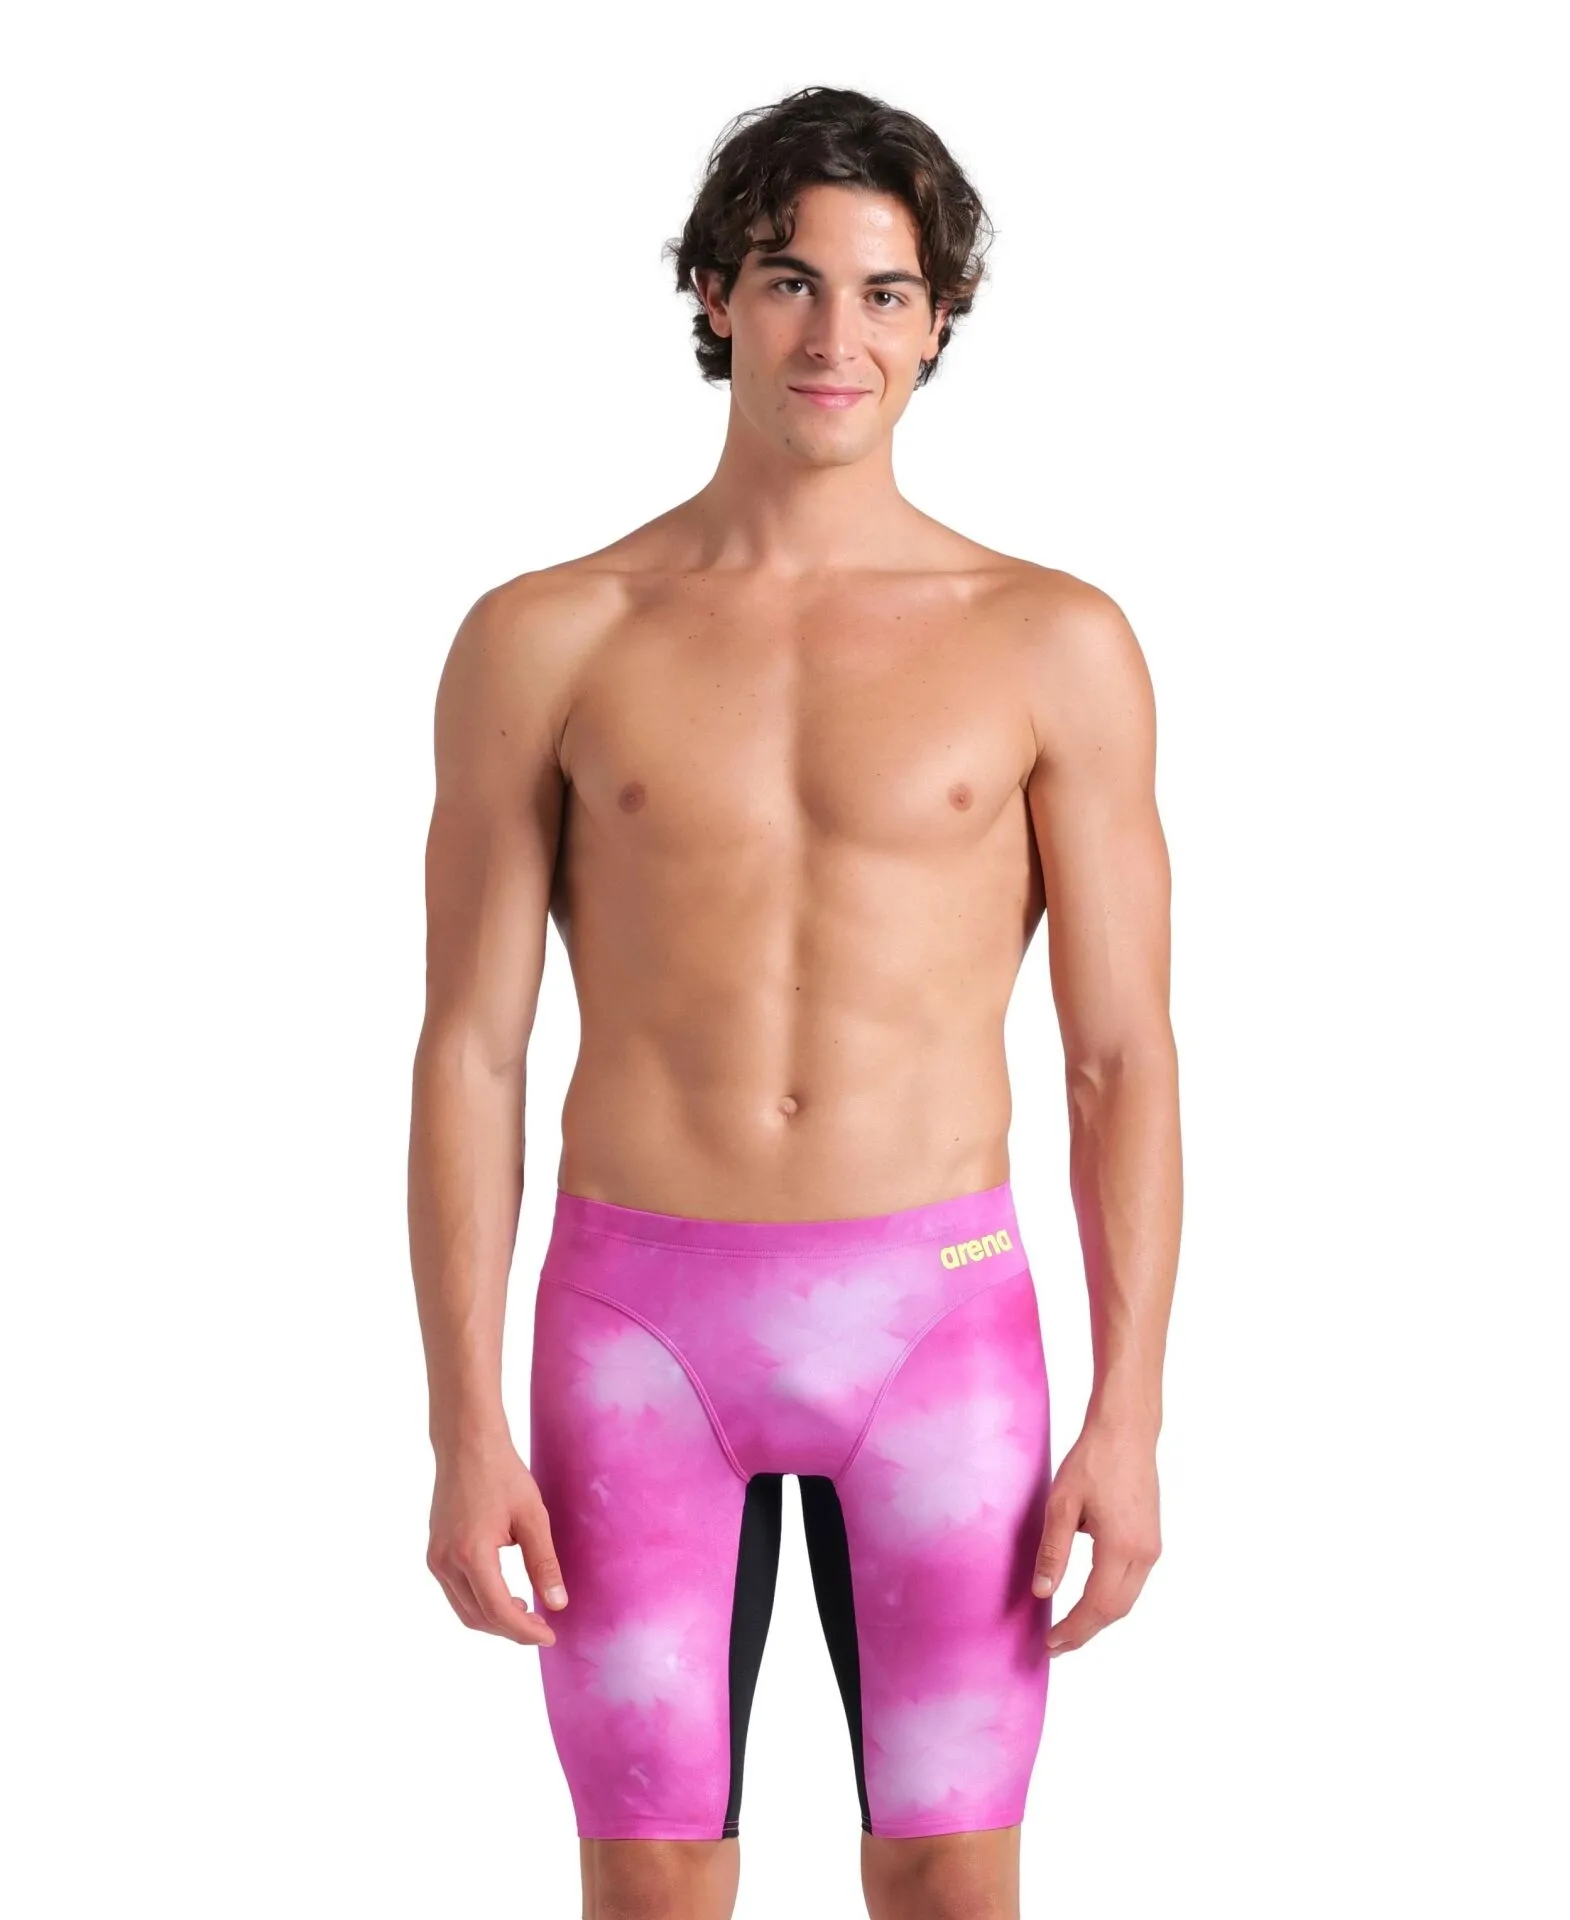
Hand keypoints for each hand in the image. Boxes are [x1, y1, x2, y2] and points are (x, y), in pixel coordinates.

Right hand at [427, 1433, 568, 1646]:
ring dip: (494, 1619)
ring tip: (527, 1613)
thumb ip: (544, 1563)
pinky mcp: (434, 1553)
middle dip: (511, 1630)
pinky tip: (505, 1594)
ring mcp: (435, 1558)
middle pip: (478, 1617)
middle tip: (543, 1627)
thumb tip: (558, 1604)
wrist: (467, 1444)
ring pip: (464, 1610)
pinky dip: (480, 1603)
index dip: (525, 1631)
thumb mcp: (532, 1516)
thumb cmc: (502, 1474)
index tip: (550, 1635)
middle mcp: (445, 1562)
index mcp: (471, 1554)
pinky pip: (456, 1593)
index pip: (498, 1611)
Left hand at [1032, 1413, 1160, 1653]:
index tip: (1049, 1644)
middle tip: (1055, 1644)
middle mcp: (1144, 1554)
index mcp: (1122, 1548)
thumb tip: (1043, 1592)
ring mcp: (1152, 1547)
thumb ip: (1053, 1551)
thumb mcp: (1062, 1503)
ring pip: (1127, 1599)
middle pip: (1116, 1611)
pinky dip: (1110, 1597)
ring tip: (1067, 1626)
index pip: (1097, 1607)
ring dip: (1098, 1617)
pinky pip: (1132, 1582)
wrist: (1127, 1430)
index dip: (1073, 1630)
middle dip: (1085, 1631)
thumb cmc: (1093, 1460)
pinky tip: (1088, 1597)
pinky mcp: (1152, 1539)